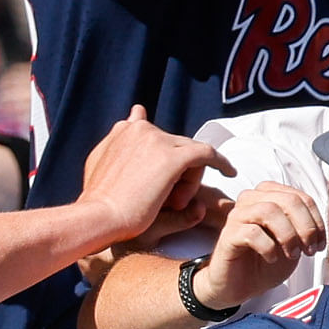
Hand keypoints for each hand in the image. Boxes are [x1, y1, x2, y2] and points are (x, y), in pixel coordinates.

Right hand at [76, 112, 217, 246]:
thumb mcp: (100, 162)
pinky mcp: (173, 157)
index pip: (155, 135)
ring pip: (188, 153)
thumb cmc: (99, 202)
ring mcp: (157, 140)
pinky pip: (206, 154)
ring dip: (188, 179)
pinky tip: (229, 172)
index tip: (167, 167)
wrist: (99, 217)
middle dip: (177, 172)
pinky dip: (219, 162)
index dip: (163, 153)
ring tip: (174, 204)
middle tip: (169, 201)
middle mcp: (141, 128)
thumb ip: (117, 141)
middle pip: (174, 145)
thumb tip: (136, 111)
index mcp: (124, 130)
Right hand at [190, 173, 324, 309]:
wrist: (239, 286)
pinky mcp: (228, 235)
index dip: (316, 221)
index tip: (320, 245)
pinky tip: (272, 258)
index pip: (301, 197)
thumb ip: (305, 228)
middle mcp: (252, 199)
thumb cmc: (266, 262)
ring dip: (288, 235)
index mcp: (270, 195)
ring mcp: (238, 215)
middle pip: (288, 200)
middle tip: (309, 250)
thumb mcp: (293, 243)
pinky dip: (268, 247)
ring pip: (269, 211)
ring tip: (292, 254)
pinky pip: (252, 232)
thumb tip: (319, 226)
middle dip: (306, 227)